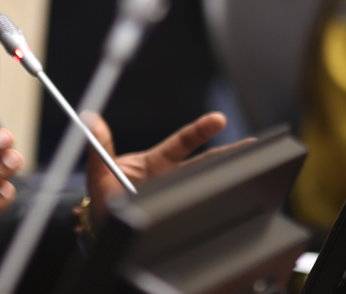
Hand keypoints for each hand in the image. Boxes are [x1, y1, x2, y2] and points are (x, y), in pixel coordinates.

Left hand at [84, 112, 249, 227]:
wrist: (102, 228)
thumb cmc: (103, 197)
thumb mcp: (98, 171)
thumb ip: (99, 146)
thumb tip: (91, 118)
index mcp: (155, 163)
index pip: (181, 143)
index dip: (199, 131)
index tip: (218, 120)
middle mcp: (171, 178)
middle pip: (205, 164)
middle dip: (230, 156)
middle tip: (254, 149)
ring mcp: (177, 197)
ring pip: (206, 187)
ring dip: (227, 182)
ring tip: (253, 176)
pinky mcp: (179, 217)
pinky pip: (199, 212)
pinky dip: (214, 210)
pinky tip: (229, 210)